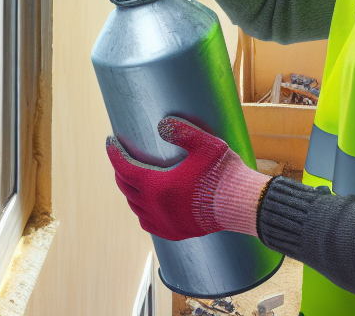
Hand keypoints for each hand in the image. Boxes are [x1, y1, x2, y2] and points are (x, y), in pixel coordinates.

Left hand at [106, 116, 269, 240]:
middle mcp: (157, 209)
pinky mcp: (177, 232)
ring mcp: (166, 224)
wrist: (244, 205)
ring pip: (136, 208)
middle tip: (120, 155)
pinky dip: (142, 211)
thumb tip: (161, 123)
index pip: (125, 168)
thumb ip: (180, 130)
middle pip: (127, 188)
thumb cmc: (224, 173)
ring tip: (132, 177)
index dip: (114, 153)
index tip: (110, 141)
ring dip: (130, 191)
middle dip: (120, 170)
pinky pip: (149, 224)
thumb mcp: (204, 143)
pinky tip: (146, 204)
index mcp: (158, 187)